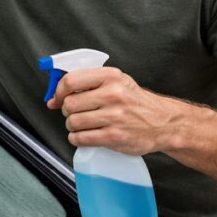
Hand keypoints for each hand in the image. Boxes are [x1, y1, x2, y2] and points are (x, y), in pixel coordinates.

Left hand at [45, 67, 177, 154]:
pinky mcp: (115, 136)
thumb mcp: (116, 82)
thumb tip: (53, 98)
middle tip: (75, 113)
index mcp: (111, 77)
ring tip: (83, 125)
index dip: (58, 91)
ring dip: (72, 126)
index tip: (57, 98)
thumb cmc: (134, 102)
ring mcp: (114, 116)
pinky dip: (77, 139)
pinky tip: (85, 136)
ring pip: (73, 122)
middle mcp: (113, 94)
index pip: (71, 80)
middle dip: (67, 111)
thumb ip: (86, 84)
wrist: (163, 122)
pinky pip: (81, 138)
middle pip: (69, 103)